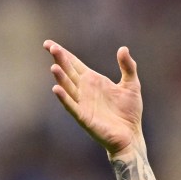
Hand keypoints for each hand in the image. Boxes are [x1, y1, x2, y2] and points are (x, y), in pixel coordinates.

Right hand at [44, 40, 142, 155]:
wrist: (131, 135)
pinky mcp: (84, 117)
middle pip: (69, 71)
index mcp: (94, 80)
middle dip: (60, 60)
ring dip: (61, 78)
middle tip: (50, 47)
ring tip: (54, 67)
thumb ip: (128, 67)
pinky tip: (57, 89)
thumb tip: (123, 48)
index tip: (49, 44)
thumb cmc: (129, 112)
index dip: (63, 54)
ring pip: (68, 87)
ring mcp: (83, 103)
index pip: (74, 64)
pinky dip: (64, 98)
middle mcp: (85, 90)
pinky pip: (71, 106)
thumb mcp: (132, 85)